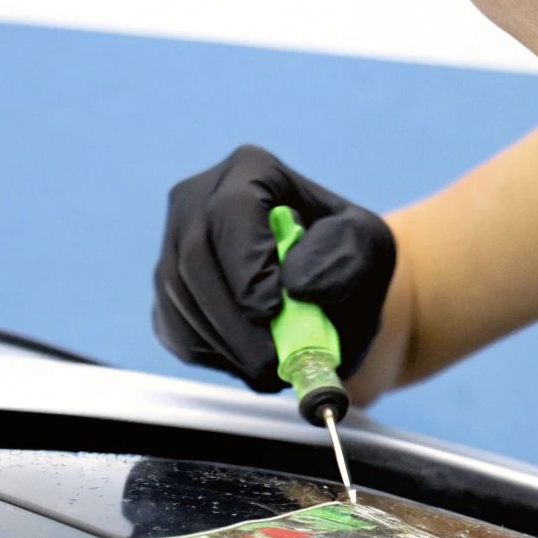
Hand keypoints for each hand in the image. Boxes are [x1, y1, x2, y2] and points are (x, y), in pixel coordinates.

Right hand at [153, 145, 395, 391]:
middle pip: (194, 258)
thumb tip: (295, 283)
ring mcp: (175, 246)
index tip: (275, 311)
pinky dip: (214, 356)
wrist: (334, 295)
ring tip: (275, 365)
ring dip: (228, 345)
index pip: (230, 211)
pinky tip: (253, 357)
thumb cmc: (349, 262)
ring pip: (179, 298)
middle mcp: (200, 200)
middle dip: (235, 321)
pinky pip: (175, 330)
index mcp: (251, 172)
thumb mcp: (368, 249)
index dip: (247, 265)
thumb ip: (344, 258)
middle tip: (274, 361)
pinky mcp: (169, 293)